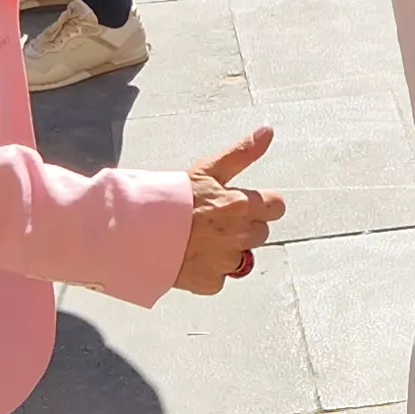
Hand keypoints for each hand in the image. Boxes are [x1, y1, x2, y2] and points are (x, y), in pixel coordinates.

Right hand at [171, 128, 287, 294]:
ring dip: (228, 250)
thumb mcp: (208, 170)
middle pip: (261, 233)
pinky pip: (221, 277)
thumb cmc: (171, 198)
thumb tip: (267, 131)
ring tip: (199, 238)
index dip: (261, 205)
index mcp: (242, 205)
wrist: (138, 230)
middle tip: (215, 220)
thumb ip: (242, 153)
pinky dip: (209, 270)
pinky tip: (191, 255)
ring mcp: (227, 261)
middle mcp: (240, 235)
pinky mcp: (212, 282)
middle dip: (244, 227)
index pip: (276, 207)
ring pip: (241, 257)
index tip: (244, 205)